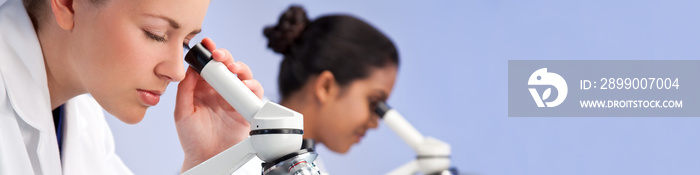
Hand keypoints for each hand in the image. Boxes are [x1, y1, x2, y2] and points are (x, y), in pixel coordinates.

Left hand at [174, 38, 263, 171]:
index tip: (206, 45)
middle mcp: (221, 91)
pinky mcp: (248, 108)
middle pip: (227, 66)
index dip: (208, 53)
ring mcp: (235, 99)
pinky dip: (252, 86)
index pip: (209, 65)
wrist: (205, 158)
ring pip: (243, 76)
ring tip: (233, 68)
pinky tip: (244, 85)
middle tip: (219, 56)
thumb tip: (191, 68)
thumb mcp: (182, 111)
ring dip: (240, 68)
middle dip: (225, 56)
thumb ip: (185, 89)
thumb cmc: (193, 138)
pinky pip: (255, 93)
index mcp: (204, 88)